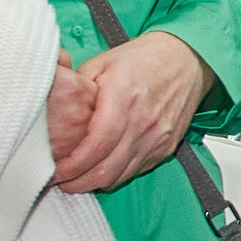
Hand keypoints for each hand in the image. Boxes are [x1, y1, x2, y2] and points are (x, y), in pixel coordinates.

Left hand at [52, 31, 214, 194]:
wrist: (187, 59)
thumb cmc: (145, 58)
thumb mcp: (102, 63)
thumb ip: (77, 90)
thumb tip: (55, 113)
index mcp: (124, 98)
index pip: (94, 146)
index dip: (71, 166)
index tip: (53, 170)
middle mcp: (143, 122)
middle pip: (105, 170)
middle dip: (77, 182)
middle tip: (59, 180)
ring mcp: (157, 138)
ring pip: (120, 176)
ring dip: (94, 183)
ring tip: (75, 178)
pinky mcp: (166, 146)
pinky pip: (135, 171)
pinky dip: (115, 174)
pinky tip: (101, 167)